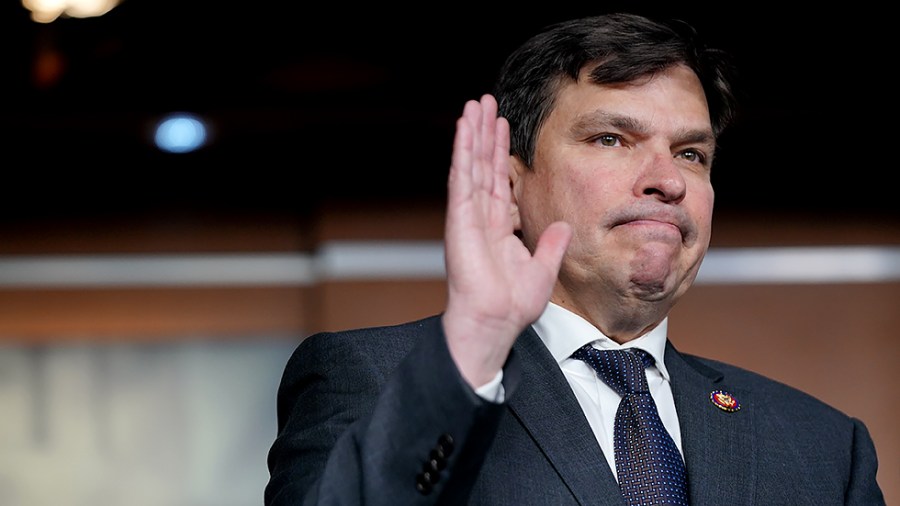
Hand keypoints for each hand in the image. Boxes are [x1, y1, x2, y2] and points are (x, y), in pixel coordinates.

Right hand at [442, 94, 570, 387]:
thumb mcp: (543, 269)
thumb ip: (551, 245)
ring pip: (470, 164)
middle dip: (483, 133)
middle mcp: (479, 216)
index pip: (499, 179)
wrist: (494, 322)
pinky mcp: (459, 218)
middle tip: (484, 102)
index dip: (500, 151)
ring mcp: (467, 215)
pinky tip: (465, 128)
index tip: (502, 126)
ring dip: (472, 133)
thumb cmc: (511, 306)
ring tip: (474, 104)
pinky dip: (462, 151)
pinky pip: (462, 178)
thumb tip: (563, 225)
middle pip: (482, 164)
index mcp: (497, 226)